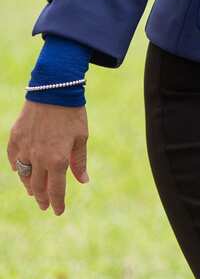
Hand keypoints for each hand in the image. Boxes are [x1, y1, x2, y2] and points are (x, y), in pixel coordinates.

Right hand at [7, 100, 89, 214]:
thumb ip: (79, 161)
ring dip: (29, 186)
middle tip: (45, 206)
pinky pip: (14, 161)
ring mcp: (24, 149)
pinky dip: (18, 169)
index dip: (57, 203)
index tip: (58, 212)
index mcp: (57, 160)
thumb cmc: (72, 114)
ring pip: (23, 176)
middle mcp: (38, 158)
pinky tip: (22, 172)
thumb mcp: (81, 138)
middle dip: (42, 199)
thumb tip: (83, 181)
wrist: (53, 91)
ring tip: (34, 192)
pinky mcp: (14, 140)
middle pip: (37, 187)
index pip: (56, 189)